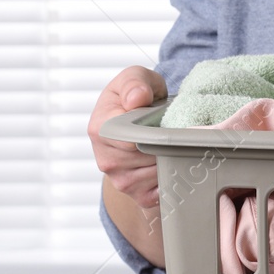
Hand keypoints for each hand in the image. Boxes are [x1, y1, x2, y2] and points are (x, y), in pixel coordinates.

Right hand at [88, 66, 168, 207]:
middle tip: (174, 129)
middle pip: (149, 157)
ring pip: (159, 173)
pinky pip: (163, 191)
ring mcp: (120, 181)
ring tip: (170, 143)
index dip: (153, 131)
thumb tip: (137, 98)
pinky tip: (169, 161)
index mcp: (100, 129)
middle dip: (166, 143)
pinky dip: (172, 177)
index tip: (165, 121)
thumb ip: (135, 83)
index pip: (131, 138)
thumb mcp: (134, 78)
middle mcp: (106, 159)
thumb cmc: (133, 99)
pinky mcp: (137, 195)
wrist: (130, 127)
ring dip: (171, 159)